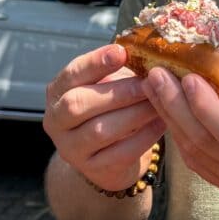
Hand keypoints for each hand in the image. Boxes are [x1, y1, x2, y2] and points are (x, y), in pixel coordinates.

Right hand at [44, 44, 165, 191]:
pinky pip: (119, 153)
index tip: (122, 52)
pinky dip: (144, 137)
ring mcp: (71, 148)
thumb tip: (146, 50)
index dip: (95, 62)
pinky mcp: (93, 169)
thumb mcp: (107, 85)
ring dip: (134, 114)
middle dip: (117, 92)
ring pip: (99, 131)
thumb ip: (119, 70)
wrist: (107, 157)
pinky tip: (162, 124)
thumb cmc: (110, 109)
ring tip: (159, 102)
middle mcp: (56, 120)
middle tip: (149, 83)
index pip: (72, 74)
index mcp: (58, 92)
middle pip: (78, 104)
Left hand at [142, 68, 218, 219]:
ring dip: (171, 121)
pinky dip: (183, 140)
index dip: (204, 105)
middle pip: (205, 141)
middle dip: (174, 106)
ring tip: (156, 92)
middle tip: (155, 76)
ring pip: (197, 156)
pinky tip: (173, 117)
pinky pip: (201, 167)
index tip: (187, 78)